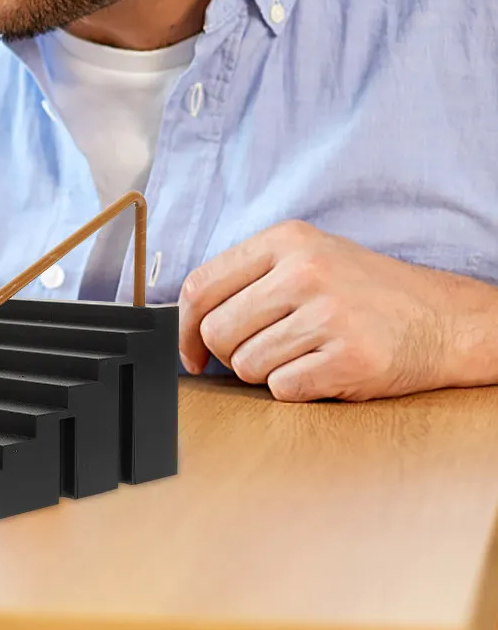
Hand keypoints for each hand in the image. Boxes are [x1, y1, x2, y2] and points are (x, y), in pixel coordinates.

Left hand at [178, 221, 476, 400]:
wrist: (444, 319)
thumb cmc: (365, 292)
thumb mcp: (307, 258)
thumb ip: (249, 279)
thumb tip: (188, 326)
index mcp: (285, 241)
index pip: (200, 286)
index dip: (184, 328)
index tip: (190, 352)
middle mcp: (304, 272)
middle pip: (218, 331)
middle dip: (228, 355)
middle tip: (257, 355)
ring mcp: (328, 314)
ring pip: (247, 365)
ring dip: (265, 373)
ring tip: (301, 356)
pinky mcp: (350, 358)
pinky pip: (283, 388)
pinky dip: (295, 389)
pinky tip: (322, 371)